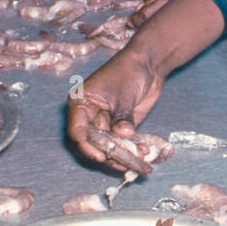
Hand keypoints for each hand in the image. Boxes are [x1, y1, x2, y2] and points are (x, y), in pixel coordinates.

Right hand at [67, 48, 164, 165]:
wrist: (148, 63)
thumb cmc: (129, 71)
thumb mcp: (124, 94)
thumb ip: (122, 117)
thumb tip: (124, 136)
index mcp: (82, 103)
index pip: (78, 130)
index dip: (87, 146)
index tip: (102, 156)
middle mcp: (90, 114)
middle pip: (93, 142)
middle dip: (108, 153)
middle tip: (125, 162)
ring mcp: (106, 121)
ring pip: (109, 145)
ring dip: (123, 154)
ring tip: (139, 159)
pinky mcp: (121, 125)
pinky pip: (123, 142)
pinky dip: (132, 149)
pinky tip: (144, 152)